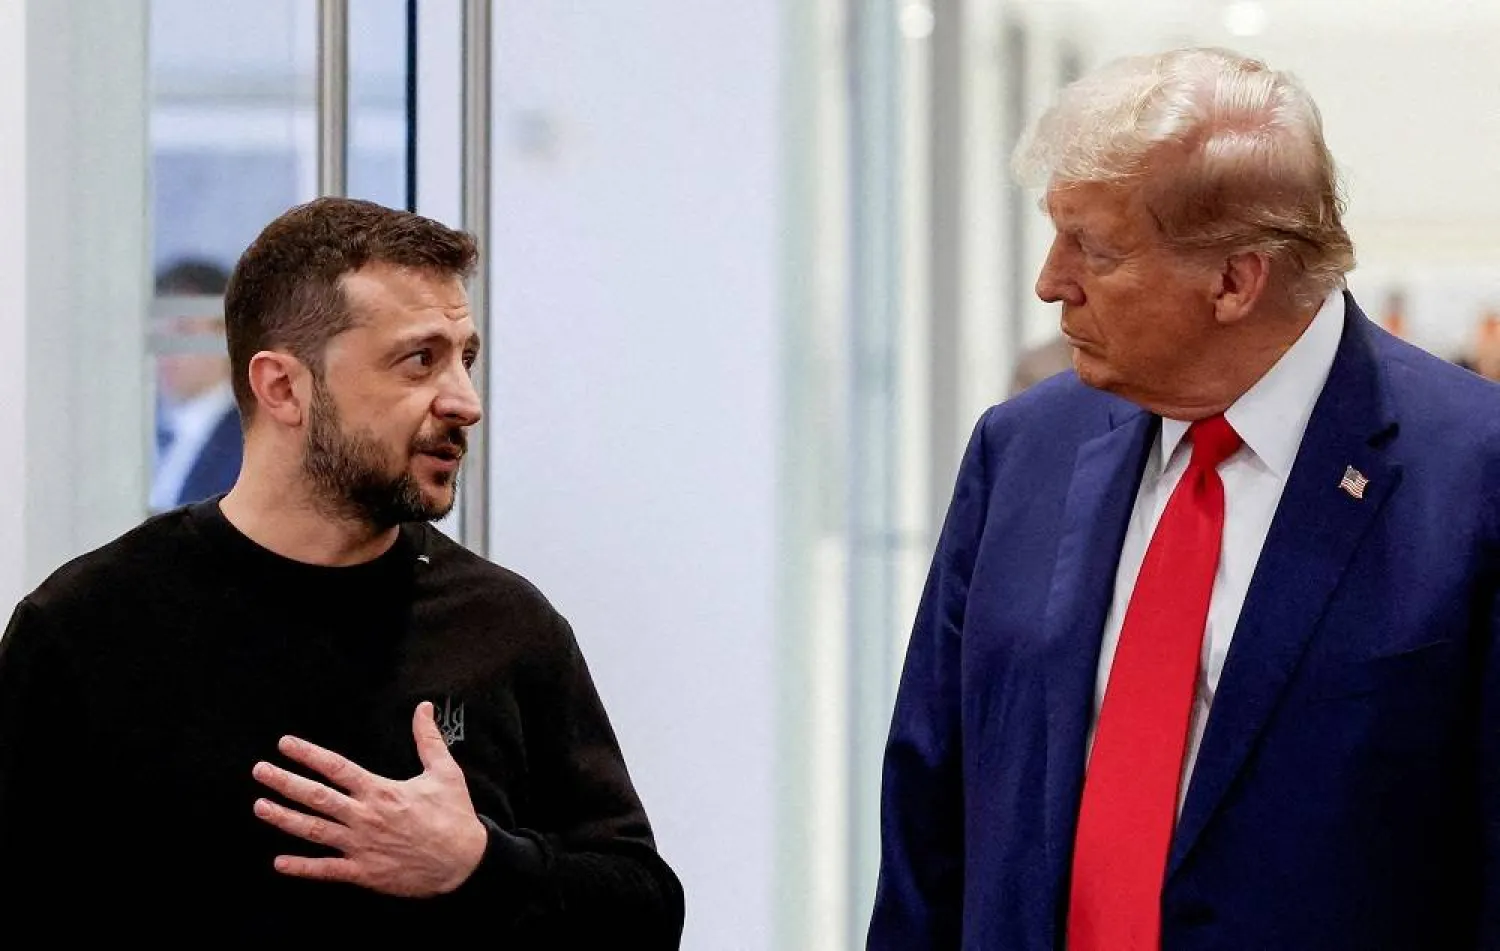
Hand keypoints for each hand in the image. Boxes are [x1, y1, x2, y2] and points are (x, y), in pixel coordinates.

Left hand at [250, 701, 487, 896]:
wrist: (464, 862)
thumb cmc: (454, 816)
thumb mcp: (445, 772)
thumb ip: (428, 739)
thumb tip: (423, 707)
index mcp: (381, 791)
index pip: (337, 768)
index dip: (308, 754)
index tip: (286, 744)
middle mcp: (365, 817)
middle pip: (316, 797)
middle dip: (285, 782)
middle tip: (259, 771)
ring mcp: (361, 846)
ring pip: (314, 831)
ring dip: (284, 819)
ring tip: (260, 807)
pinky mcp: (364, 872)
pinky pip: (327, 869)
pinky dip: (302, 868)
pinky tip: (279, 863)